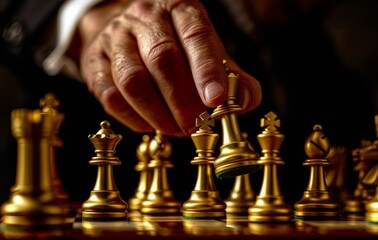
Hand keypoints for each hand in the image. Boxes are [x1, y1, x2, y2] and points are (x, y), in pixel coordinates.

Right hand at [75, 0, 261, 136]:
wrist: (129, 33)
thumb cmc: (178, 47)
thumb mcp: (210, 52)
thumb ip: (233, 77)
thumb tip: (242, 103)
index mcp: (180, 9)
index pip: (196, 35)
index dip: (207, 70)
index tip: (217, 100)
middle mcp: (145, 17)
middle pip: (162, 59)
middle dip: (183, 100)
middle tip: (197, 126)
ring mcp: (115, 37)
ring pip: (133, 80)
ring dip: (158, 114)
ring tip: (177, 130)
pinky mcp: (94, 60)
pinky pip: (110, 95)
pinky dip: (134, 118)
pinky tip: (152, 125)